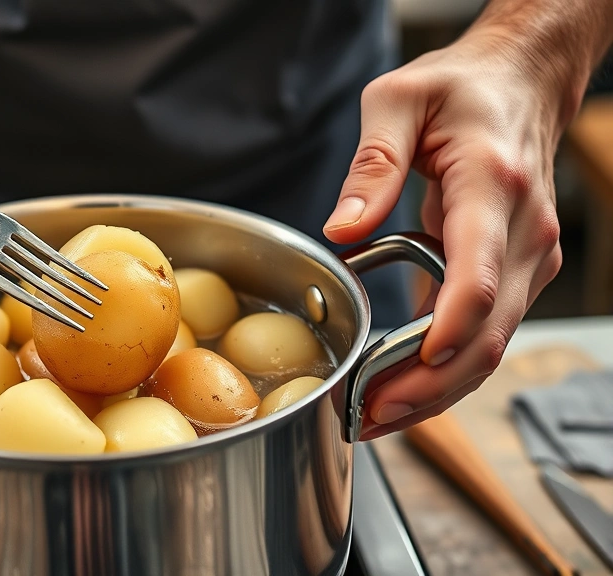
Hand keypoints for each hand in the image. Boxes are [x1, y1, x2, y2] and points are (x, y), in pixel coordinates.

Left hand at [323, 32, 565, 438]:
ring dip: (435, 391)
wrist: (522, 80)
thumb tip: (342, 229)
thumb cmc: (461, 88)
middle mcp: (521, 233)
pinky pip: (485, 333)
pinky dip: (446, 368)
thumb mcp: (399, 101)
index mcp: (491, 188)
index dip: (444, 334)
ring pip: (490, 346)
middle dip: (426, 387)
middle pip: (485, 334)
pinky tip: (401, 387)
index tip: (402, 374)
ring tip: (374, 416)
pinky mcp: (517, 272)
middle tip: (366, 416)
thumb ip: (371, 165)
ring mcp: (526, 258)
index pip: (478, 278)